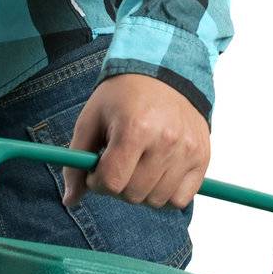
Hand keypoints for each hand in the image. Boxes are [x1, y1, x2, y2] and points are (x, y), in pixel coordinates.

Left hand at [61, 73, 210, 209]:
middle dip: (118, 186)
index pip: (111, 182)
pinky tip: (157, 173)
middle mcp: (165, 141)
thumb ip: (76, 161)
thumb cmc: (122, 96)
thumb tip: (70, 201)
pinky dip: (166, 195)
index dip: (97, 182)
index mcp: (134, 128)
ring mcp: (187, 150)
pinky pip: (180, 200)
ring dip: (141, 191)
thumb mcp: (91, 119)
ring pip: (156, 201)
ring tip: (138, 165)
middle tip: (118, 164)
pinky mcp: (202, 157)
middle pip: (133, 195)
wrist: (164, 72)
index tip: (98, 168)